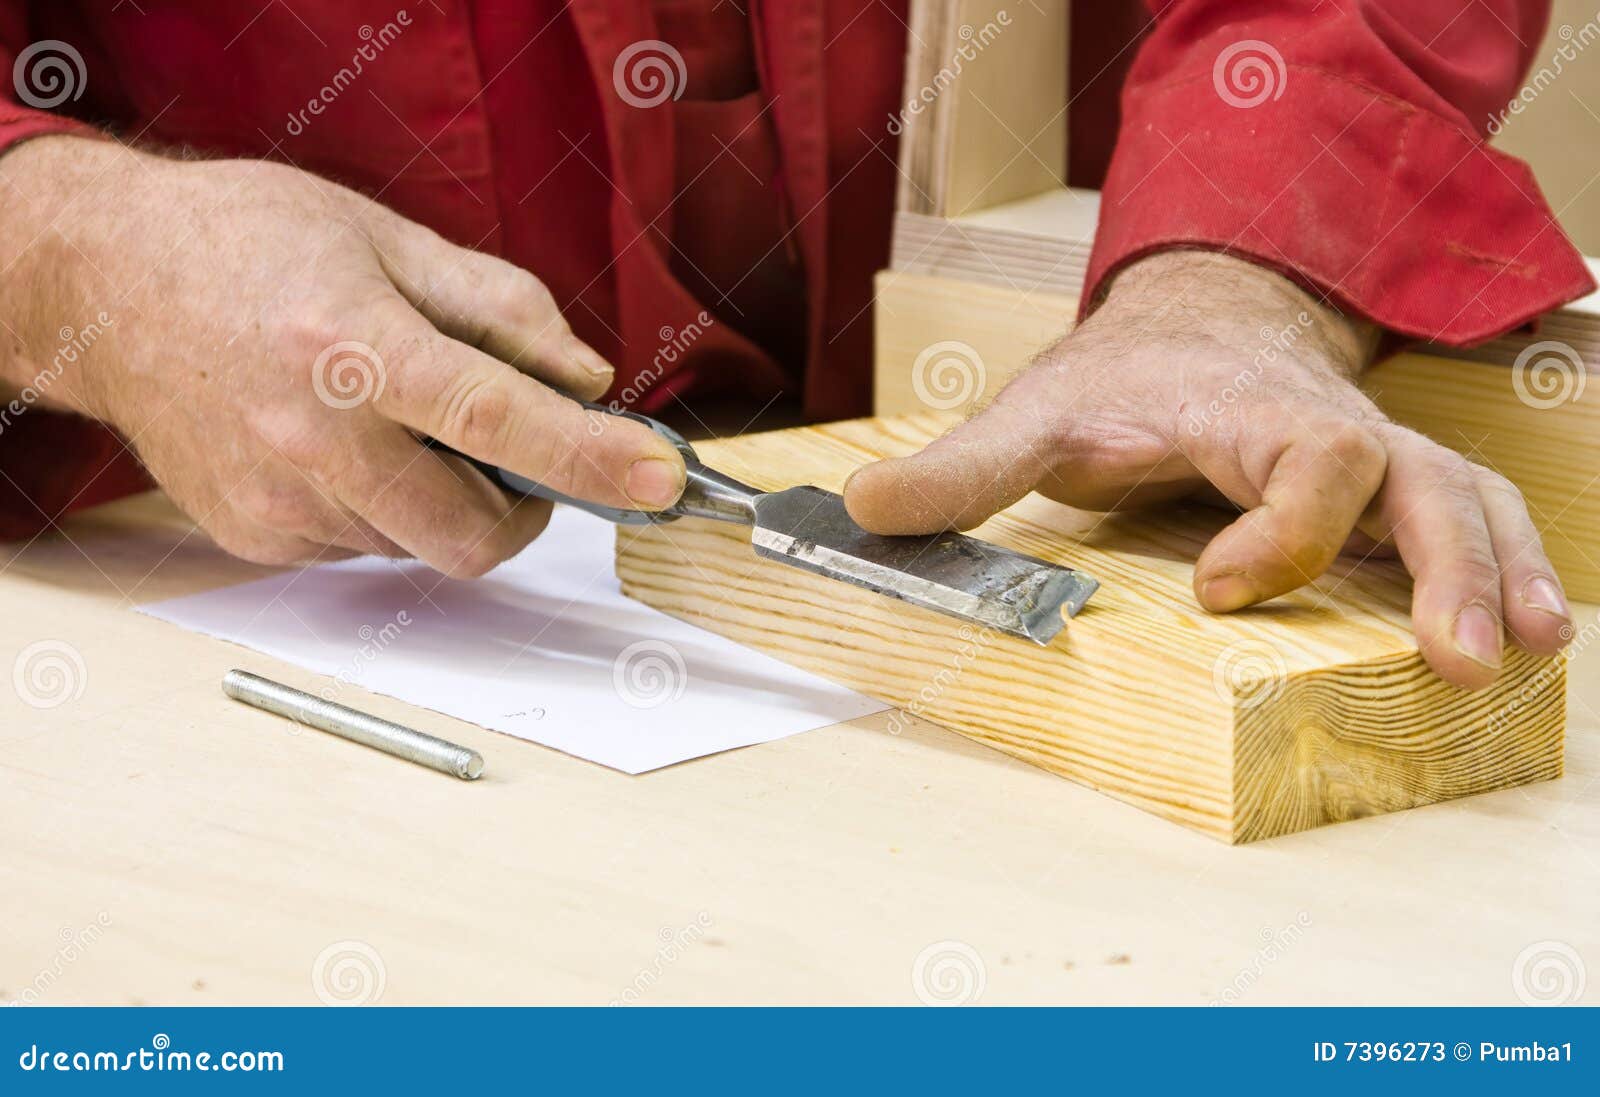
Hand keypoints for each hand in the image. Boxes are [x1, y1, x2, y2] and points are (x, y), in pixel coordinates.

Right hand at [0, 136, 685, 574]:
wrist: (108, 283)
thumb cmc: (251, 244)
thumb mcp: (388, 238)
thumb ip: (502, 310)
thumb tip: (587, 380)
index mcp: (356, 348)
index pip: (498, 420)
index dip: (593, 458)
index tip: (660, 480)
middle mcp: (312, 439)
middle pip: (473, 532)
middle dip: (522, 507)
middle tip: (512, 448)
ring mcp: (277, 499)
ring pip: (421, 545)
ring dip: (445, 500)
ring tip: (392, 418)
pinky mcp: (254, 535)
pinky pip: (365, 548)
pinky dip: (385, 509)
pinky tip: (342, 444)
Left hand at [845, 250, 1571, 687]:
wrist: (1190, 325)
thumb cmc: (1119, 375)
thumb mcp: (1035, 413)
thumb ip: (962, 466)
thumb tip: (858, 508)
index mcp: (1249, 409)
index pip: (1307, 459)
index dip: (1281, 529)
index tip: (1222, 585)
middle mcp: (1329, 431)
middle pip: (1420, 481)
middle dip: (1447, 568)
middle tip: (1457, 658)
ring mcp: (1367, 462)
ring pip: (1464, 503)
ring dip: (1500, 577)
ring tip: (1522, 659)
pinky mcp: (1380, 494)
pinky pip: (1465, 520)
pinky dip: (1507, 569)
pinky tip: (1534, 636)